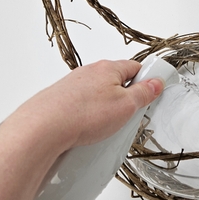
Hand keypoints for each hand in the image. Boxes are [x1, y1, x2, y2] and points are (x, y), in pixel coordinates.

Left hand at [13, 59, 163, 153]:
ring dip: (105, 109)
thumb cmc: (82, 113)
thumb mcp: (125, 106)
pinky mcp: (61, 101)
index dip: (147, 79)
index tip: (153, 92)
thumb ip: (144, 93)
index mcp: (108, 68)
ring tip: (107, 128)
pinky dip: (87, 117)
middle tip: (129, 116)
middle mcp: (89, 72)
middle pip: (116, 82)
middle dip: (125, 98)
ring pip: (98, 95)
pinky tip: (88, 132)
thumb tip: (155, 83)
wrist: (42, 128)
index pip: (135, 67)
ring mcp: (73, 86)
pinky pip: (82, 107)